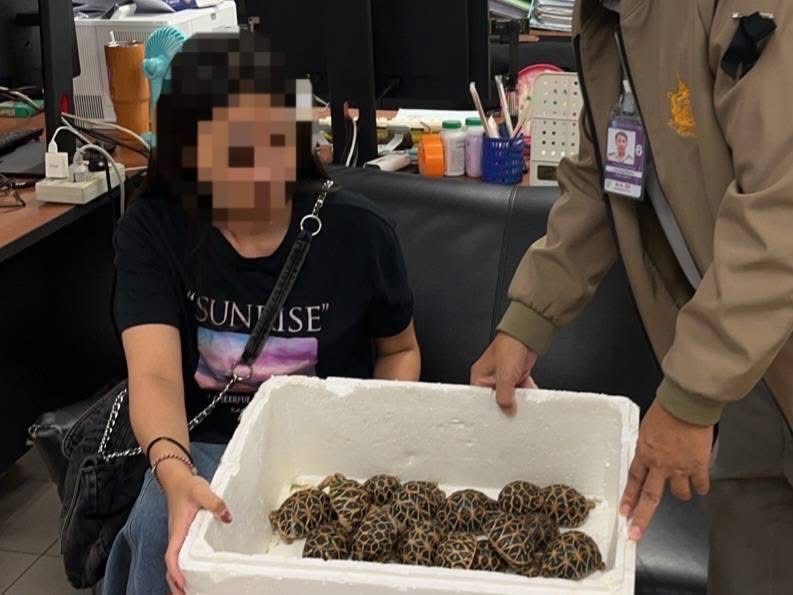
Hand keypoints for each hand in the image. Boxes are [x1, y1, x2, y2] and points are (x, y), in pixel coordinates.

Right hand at [163, 471, 231, 593]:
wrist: (177, 479)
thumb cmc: (187, 485)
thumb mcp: (201, 490)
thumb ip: (214, 502)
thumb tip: (226, 516)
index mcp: (178, 530)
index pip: (172, 556)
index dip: (176, 572)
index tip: (183, 584)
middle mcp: (176, 537)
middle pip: (171, 567)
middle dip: (176, 585)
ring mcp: (179, 537)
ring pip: (175, 563)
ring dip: (179, 579)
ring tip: (190, 592)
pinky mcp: (184, 535)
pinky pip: (180, 556)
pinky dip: (184, 568)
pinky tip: (194, 573)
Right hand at [470, 332, 538, 415]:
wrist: (527, 334)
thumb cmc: (510, 346)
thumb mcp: (504, 376)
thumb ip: (504, 396)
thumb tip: (507, 411)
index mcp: (480, 377)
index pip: (481, 400)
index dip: (490, 409)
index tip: (499, 416)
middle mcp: (490, 378)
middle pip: (497, 399)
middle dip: (507, 405)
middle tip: (513, 411)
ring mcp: (504, 377)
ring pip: (511, 395)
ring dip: (519, 399)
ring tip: (524, 404)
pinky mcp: (516, 375)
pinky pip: (521, 390)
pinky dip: (527, 393)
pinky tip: (531, 396)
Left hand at [620, 401, 712, 539]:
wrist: (686, 405)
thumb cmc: (666, 411)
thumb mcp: (647, 429)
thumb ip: (648, 447)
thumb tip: (649, 455)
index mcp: (644, 454)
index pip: (633, 480)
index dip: (628, 498)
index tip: (624, 513)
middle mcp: (660, 465)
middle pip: (650, 497)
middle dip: (642, 517)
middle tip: (635, 533)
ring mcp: (679, 468)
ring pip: (679, 494)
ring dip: (681, 493)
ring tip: (683, 487)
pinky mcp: (698, 466)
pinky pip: (701, 485)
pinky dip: (701, 487)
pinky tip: (701, 486)